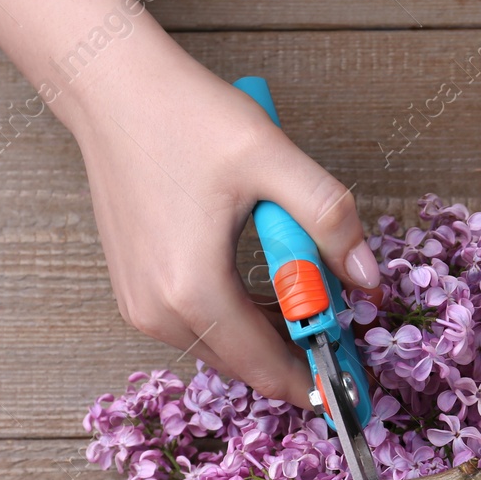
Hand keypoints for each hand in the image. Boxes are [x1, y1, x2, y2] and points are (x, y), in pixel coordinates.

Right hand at [70, 43, 380, 406]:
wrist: (112, 90)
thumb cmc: (184, 117)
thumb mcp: (273, 159)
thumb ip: (329, 220)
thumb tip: (368, 279)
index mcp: (193, 290)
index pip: (267, 368)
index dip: (317, 383)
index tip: (355, 389)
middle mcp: (158, 311)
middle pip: (246, 365)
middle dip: (297, 357)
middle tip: (344, 336)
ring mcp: (140, 305)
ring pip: (222, 349)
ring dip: (268, 336)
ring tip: (309, 300)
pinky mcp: (134, 292)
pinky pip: (198, 327)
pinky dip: (237, 319)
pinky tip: (265, 290)